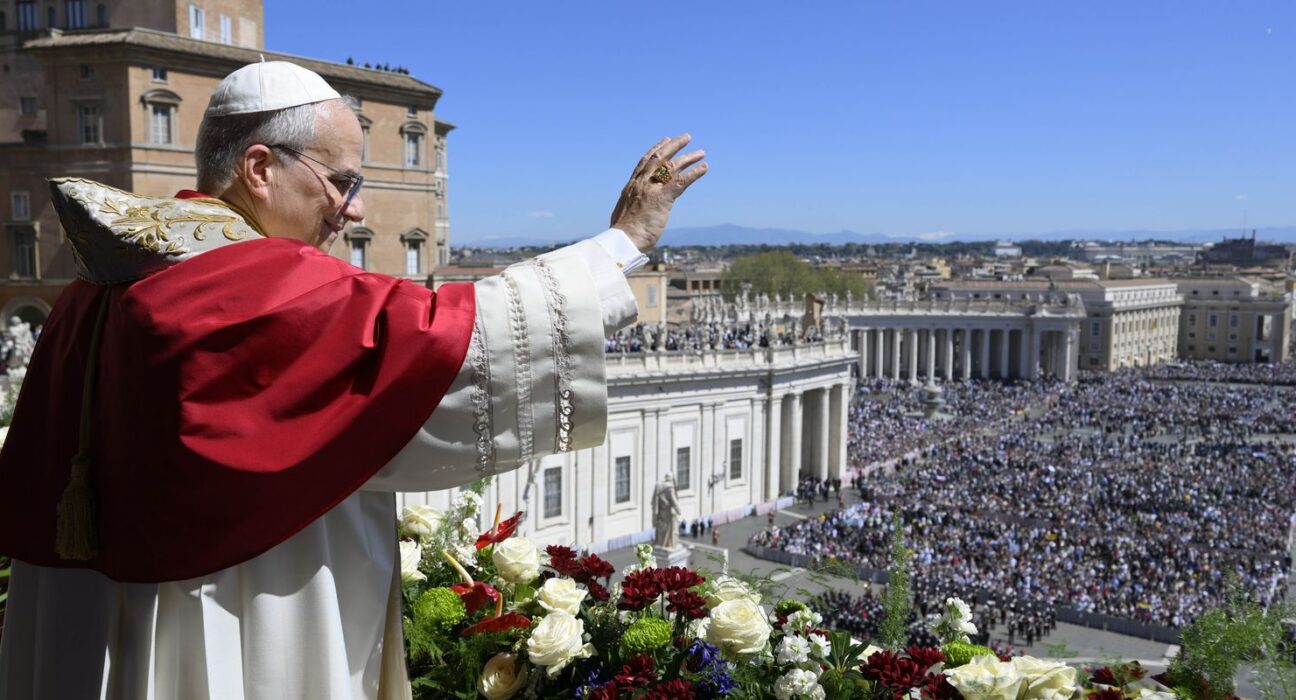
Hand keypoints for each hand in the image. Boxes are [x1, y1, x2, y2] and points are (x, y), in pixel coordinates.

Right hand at [610, 134, 706, 252]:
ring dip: (688, 157)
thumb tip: (630, 209)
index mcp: (631, 185)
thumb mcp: (623, 212)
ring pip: (672, 166)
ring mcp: (652, 189)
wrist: (623, 240)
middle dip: (674, 145)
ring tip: (701, 152)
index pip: (645, 161)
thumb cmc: (623, 233)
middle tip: (686, 137)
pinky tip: (704, 167)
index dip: (656, 149)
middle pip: (660, 157)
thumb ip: (630, 205)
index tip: (665, 140)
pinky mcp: (663, 199)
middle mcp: (641, 183)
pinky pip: (682, 181)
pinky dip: (694, 172)